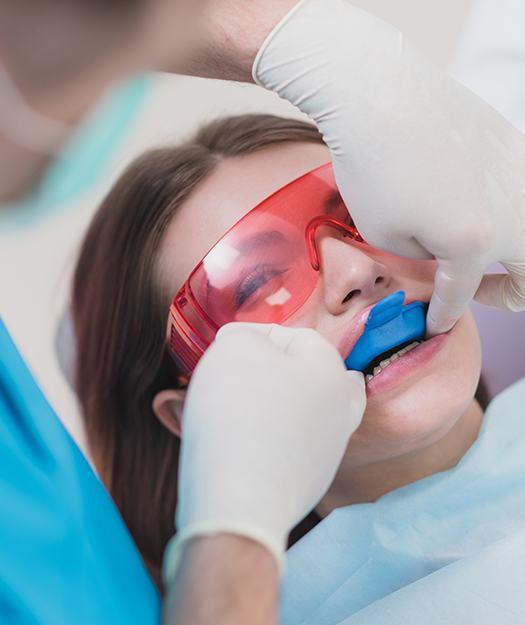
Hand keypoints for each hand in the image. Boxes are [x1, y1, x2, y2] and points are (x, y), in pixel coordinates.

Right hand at [164, 323, 364, 580]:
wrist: (240, 502)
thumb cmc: (238, 414)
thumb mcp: (234, 349)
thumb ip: (243, 336)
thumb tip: (245, 346)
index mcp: (331, 369)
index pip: (293, 335)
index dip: (253, 335)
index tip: (222, 347)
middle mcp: (341, 408)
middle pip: (308, 375)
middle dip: (273, 369)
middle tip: (238, 374)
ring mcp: (330, 448)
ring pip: (303, 411)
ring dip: (274, 403)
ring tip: (239, 405)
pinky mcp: (311, 481)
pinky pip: (291, 446)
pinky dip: (271, 437)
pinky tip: (246, 439)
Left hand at [253, 0, 524, 334]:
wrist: (381, 96)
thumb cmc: (374, 169)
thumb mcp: (387, 236)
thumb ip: (426, 258)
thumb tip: (444, 254)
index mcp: (477, 243)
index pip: (461, 296)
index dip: (443, 316)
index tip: (434, 325)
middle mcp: (515, 212)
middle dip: (505, 295)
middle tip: (477, 291)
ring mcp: (521, 176)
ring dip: (510, 252)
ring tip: (473, 248)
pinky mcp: (515, 148)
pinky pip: (520, 195)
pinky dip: (503, 212)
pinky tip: (472, 204)